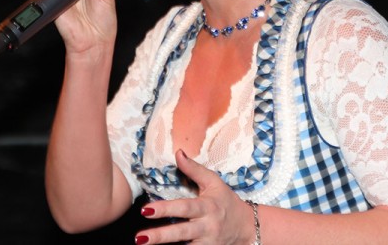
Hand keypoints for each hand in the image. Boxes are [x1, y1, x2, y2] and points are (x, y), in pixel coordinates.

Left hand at [136, 150, 254, 243]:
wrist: (248, 228)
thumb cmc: (226, 201)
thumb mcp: (214, 183)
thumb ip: (194, 169)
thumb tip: (178, 152)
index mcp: (207, 207)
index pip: (184, 208)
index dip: (164, 209)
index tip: (145, 210)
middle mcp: (207, 227)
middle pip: (181, 232)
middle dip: (160, 236)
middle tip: (139, 238)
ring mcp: (207, 243)